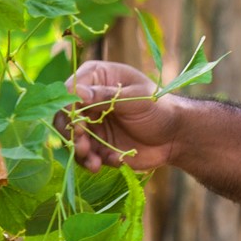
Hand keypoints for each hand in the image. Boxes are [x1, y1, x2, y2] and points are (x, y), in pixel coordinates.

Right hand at [54, 60, 185, 172]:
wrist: (175, 136)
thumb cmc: (158, 107)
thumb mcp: (136, 97)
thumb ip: (107, 96)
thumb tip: (78, 93)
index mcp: (96, 78)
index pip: (71, 89)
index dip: (69, 106)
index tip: (78, 120)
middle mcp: (89, 101)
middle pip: (65, 116)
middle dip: (72, 133)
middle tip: (83, 145)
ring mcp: (91, 124)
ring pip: (72, 138)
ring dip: (80, 152)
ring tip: (94, 162)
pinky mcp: (96, 145)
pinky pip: (86, 155)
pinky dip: (95, 161)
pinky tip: (113, 161)